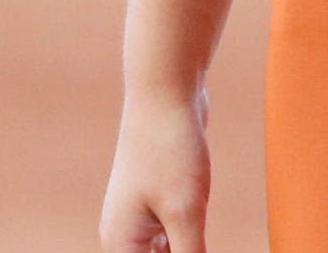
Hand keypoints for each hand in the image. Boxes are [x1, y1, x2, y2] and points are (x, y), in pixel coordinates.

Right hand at [99, 87, 212, 252]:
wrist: (165, 90)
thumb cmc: (170, 149)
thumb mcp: (186, 212)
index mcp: (121, 244)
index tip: (193, 248)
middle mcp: (125, 235)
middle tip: (200, 240)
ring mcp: (142, 217)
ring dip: (189, 251)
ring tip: (201, 220)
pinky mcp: (162, 201)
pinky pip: (177, 236)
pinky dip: (192, 244)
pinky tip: (206, 235)